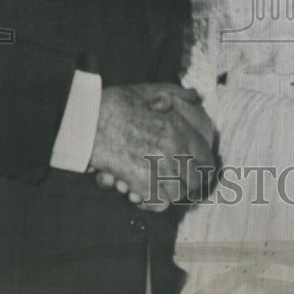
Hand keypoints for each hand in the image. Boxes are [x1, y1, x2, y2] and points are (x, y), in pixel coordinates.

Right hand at [89, 84, 215, 211]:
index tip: (201, 173)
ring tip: (163, 188)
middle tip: (182, 184)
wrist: (87, 119)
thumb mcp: (150, 90)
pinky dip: (153, 202)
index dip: (205, 168)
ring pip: (179, 194)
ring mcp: (157, 168)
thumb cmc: (116, 103)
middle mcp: (173, 150)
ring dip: (171, 193)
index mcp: (179, 129)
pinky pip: (158, 203)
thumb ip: (176, 93)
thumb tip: (195, 95)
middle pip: (196, 180)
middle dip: (190, 184)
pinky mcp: (139, 183)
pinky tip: (146, 194)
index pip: (206, 157)